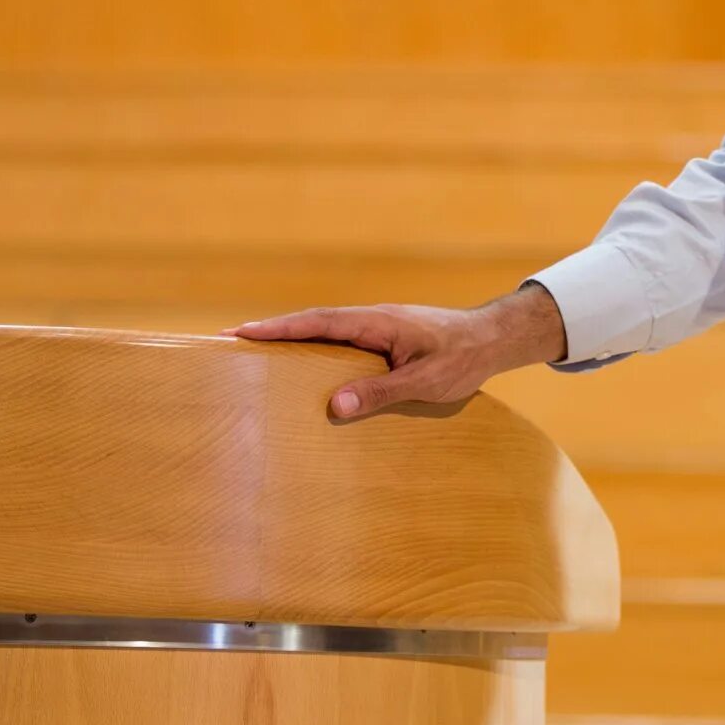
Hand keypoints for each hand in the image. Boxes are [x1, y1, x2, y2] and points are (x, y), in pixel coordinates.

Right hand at [225, 284, 567, 419]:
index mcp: (376, 322)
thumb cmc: (463, 358)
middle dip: (272, 332)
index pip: (317, 322)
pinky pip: (342, 342)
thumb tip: (334, 405)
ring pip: (326, 331)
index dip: (278, 328)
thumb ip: (380, 393)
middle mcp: (371, 320)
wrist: (493, 339)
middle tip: (230, 342)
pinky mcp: (385, 340)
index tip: (240, 333)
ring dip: (292, 339)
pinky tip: (305, 368)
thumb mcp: (424, 380)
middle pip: (313, 322)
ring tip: (255, 356)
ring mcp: (378, 328)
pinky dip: (316, 348)